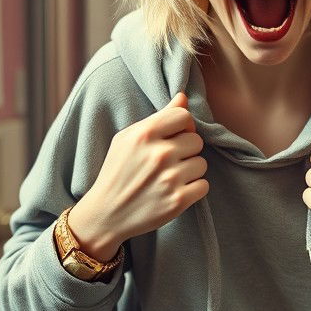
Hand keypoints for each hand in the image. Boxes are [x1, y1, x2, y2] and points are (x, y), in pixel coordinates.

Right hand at [70, 92, 208, 258]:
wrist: (106, 214)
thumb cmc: (118, 171)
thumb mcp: (128, 138)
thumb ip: (159, 117)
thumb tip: (183, 97)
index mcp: (144, 134)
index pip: (184, 116)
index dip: (181, 126)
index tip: (173, 137)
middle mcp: (159, 154)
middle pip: (196, 140)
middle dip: (186, 150)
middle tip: (168, 162)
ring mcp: (169, 178)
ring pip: (202, 163)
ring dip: (190, 170)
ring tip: (170, 177)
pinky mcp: (178, 201)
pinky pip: (204, 185)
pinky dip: (193, 189)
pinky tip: (175, 191)